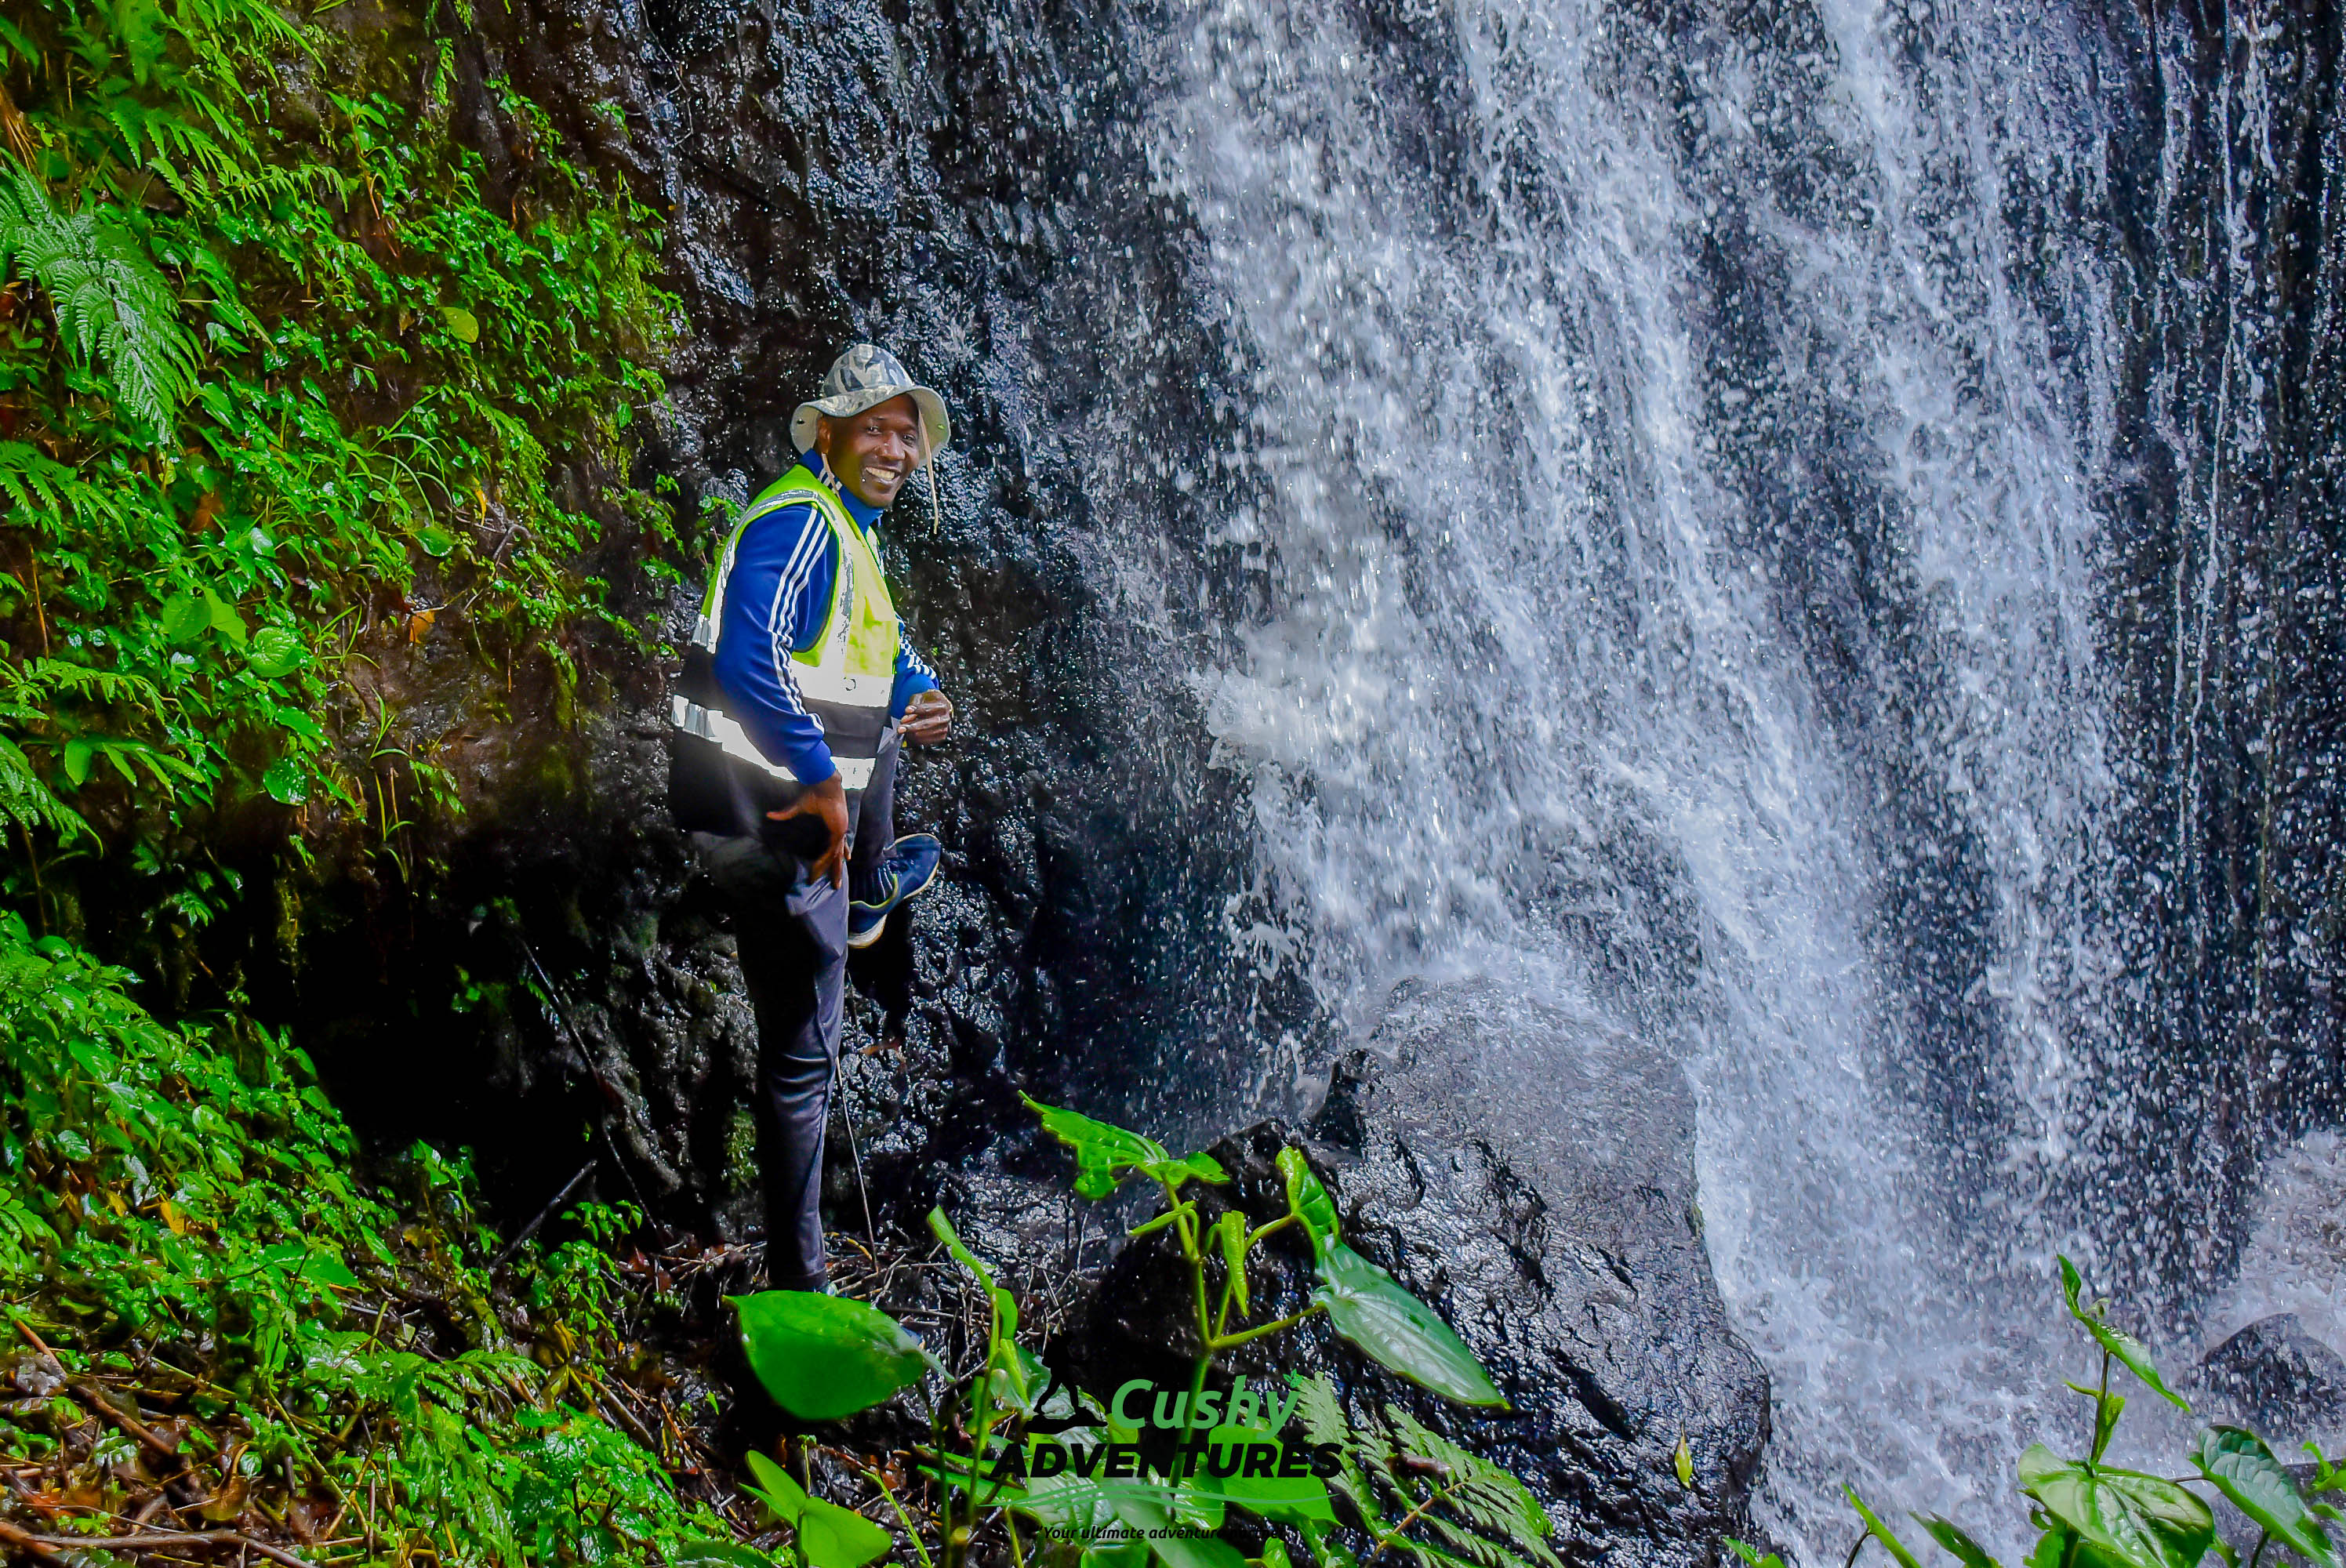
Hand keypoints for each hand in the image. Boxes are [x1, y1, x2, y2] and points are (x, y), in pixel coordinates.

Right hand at [768, 773, 848, 887]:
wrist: (824, 784)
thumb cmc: (814, 793)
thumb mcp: (799, 807)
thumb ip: (786, 814)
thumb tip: (769, 815)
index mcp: (834, 825)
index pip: (838, 844)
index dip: (841, 853)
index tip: (846, 860)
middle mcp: (839, 830)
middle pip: (838, 856)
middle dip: (836, 871)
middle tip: (836, 885)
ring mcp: (840, 832)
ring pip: (836, 857)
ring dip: (833, 871)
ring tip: (833, 886)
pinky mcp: (838, 832)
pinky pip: (831, 851)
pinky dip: (825, 860)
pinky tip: (819, 870)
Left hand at [901, 689, 953, 744]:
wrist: (940, 707)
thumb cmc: (930, 701)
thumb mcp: (921, 697)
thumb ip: (913, 706)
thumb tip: (906, 719)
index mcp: (942, 705)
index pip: (928, 709)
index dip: (917, 710)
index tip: (907, 710)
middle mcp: (945, 717)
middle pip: (927, 724)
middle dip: (912, 726)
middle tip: (901, 728)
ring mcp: (944, 728)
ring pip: (927, 733)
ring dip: (913, 734)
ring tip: (903, 731)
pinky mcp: (941, 736)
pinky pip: (929, 741)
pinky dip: (918, 739)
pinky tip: (910, 736)